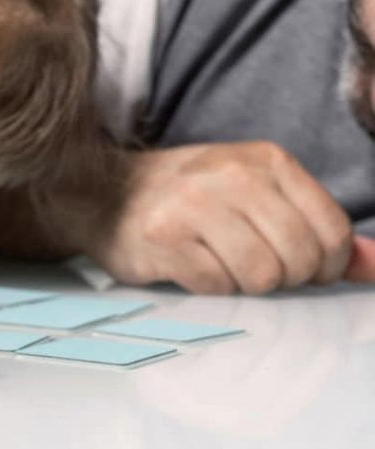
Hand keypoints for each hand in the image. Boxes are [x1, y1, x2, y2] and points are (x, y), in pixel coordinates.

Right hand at [88, 141, 366, 293]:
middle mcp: (231, 175)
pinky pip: (215, 286)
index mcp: (265, 160)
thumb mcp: (256, 196)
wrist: (101, 193)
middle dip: (283, 279)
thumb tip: (374, 267)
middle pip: (297, 258)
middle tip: (254, 270)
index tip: (299, 269)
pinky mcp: (162, 237)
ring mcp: (193, 204)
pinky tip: (190, 268)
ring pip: (260, 277)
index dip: (323, 265)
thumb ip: (317, 228)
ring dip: (243, 285)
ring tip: (219, 266)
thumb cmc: (186, 198)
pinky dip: (208, 288)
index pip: (330, 229)